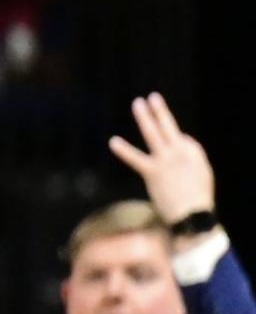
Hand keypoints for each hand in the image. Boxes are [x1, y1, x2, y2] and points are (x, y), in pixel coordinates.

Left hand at [109, 93, 216, 233]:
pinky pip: (135, 158)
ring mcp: (166, 160)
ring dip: (145, 117)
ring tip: (138, 103)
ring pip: (154, 133)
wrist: (192, 215)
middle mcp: (181, 152)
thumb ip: (190, 159)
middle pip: (169, 127)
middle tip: (152, 97)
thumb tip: (177, 145)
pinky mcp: (153, 171)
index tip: (171, 157)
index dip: (174, 146)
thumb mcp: (201, 175)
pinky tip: (113, 141)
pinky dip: (124, 150)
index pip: (180, 139)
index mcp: (195, 153)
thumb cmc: (196, 200)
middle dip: (160, 111)